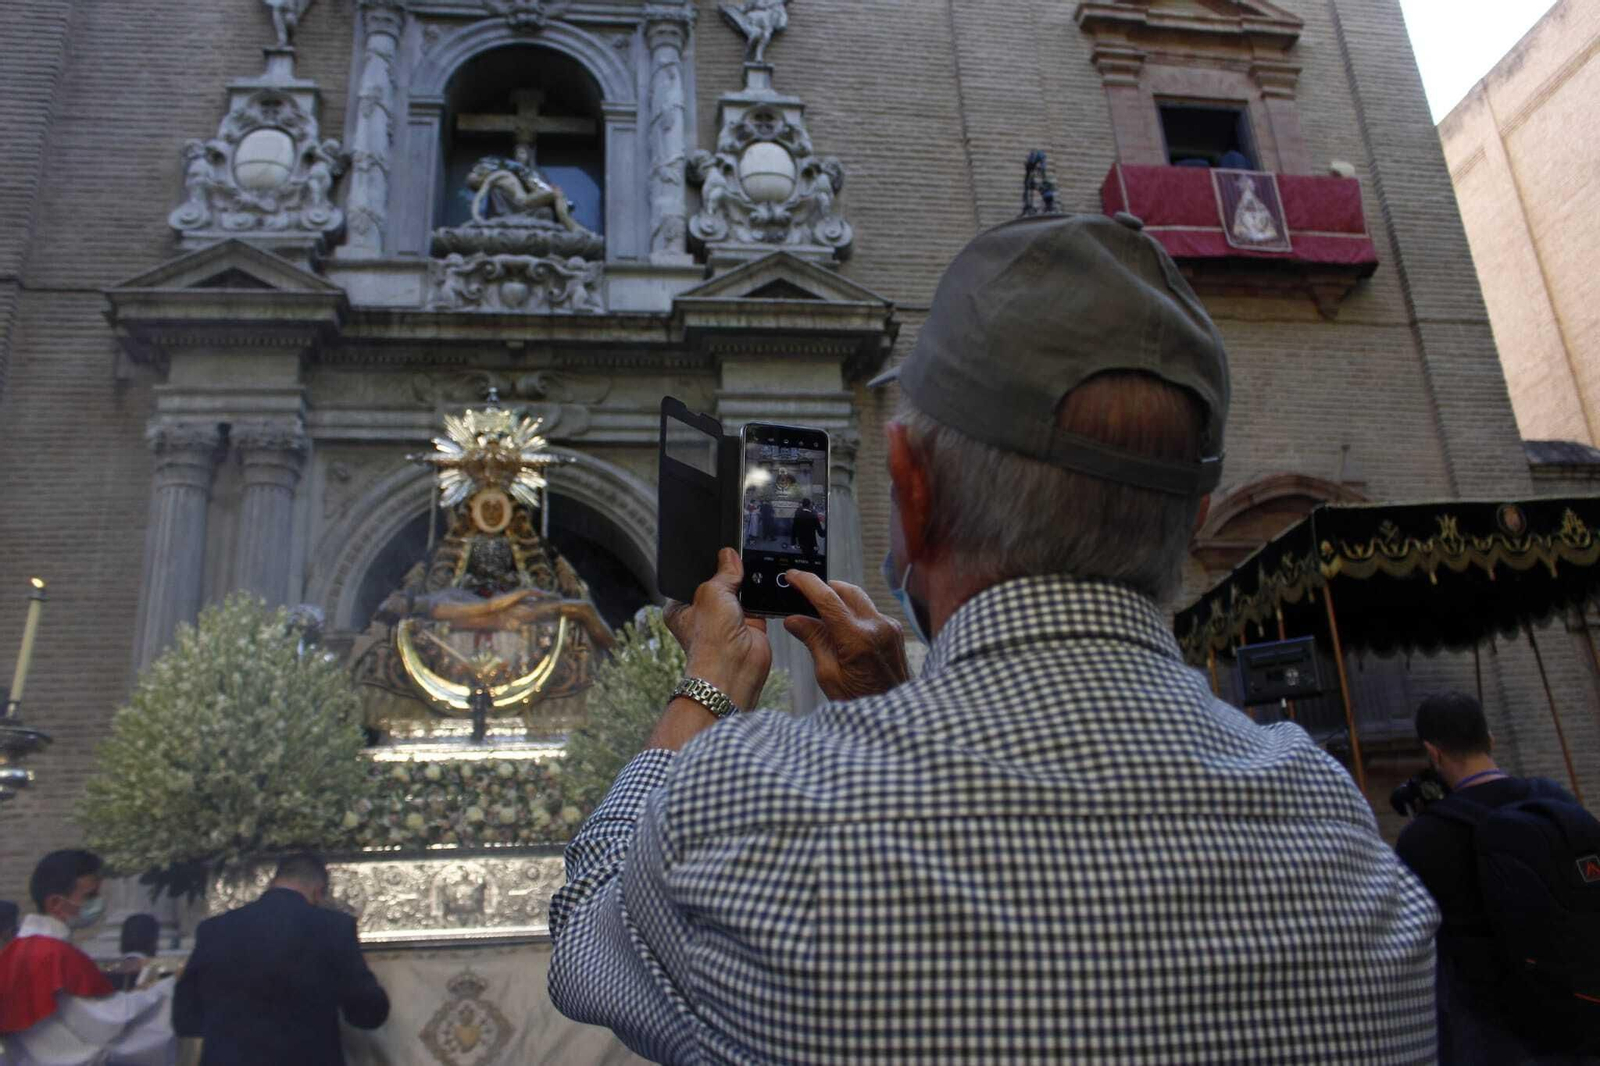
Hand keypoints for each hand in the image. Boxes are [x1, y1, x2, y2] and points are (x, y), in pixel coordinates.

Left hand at [663, 548, 771, 712]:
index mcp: (681, 608)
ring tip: (748, 582)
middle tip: (735, 567)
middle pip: (719, 584)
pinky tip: (761, 592)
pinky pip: (758, 604)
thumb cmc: (711, 642)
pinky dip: (762, 598)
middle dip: (729, 577)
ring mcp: (727, 622)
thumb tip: (728, 555)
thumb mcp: (712, 592)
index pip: (692, 580)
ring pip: (740, 593)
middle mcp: (703, 616)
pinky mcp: (749, 627)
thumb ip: (723, 571)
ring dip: (746, 589)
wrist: (735, 669)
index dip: (705, 567)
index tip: (717, 554)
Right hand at [783, 572, 910, 700]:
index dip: (807, 583)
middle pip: (845, 590)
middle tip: (803, 597)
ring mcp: (889, 627)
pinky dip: (853, 613)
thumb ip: (814, 641)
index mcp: (857, 639)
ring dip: (839, 599)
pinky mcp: (895, 631)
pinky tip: (842, 629)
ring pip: (859, 598)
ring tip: (821, 615)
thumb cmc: (861, 701)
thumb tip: (794, 620)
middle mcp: (877, 627)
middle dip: (824, 588)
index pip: (827, 598)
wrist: (895, 713)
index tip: (792, 577)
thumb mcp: (828, 675)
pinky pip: (870, 611)